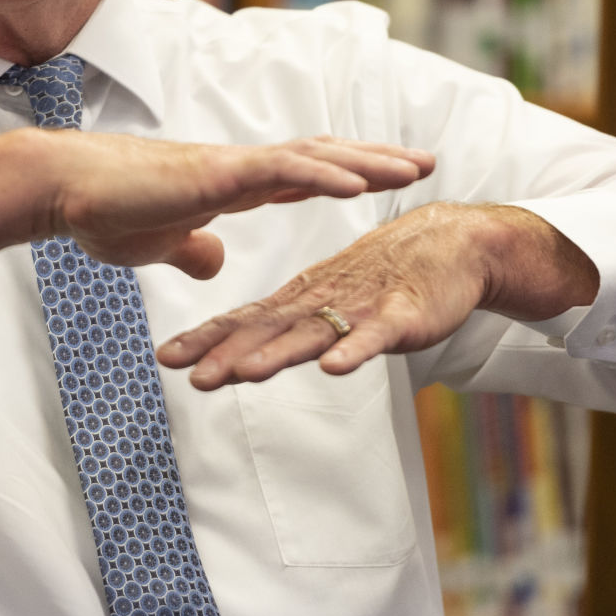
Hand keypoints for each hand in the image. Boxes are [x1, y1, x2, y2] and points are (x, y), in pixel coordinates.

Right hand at [0, 131, 433, 277]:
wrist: (65, 189)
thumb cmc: (103, 211)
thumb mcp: (160, 241)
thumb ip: (191, 247)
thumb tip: (213, 260)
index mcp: (232, 183)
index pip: (304, 173)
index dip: (346, 173)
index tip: (386, 175)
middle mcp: (240, 168)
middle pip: (323, 159)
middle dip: (376, 160)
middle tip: (426, 161)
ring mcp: (232, 166)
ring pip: (315, 158)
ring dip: (367, 163)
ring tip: (413, 167)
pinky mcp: (218, 174)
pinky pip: (283, 171)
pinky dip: (325, 175)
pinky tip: (360, 183)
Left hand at [156, 201, 600, 389]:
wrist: (451, 243)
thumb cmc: (386, 276)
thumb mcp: (331, 303)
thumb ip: (290, 329)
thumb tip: (242, 357)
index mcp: (303, 298)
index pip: (245, 320)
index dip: (205, 339)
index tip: (165, 358)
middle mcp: (323, 301)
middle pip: (267, 329)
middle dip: (225, 352)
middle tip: (185, 371)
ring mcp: (361, 306)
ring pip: (313, 333)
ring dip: (279, 353)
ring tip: (245, 373)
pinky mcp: (401, 313)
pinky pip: (375, 335)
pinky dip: (355, 349)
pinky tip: (334, 367)